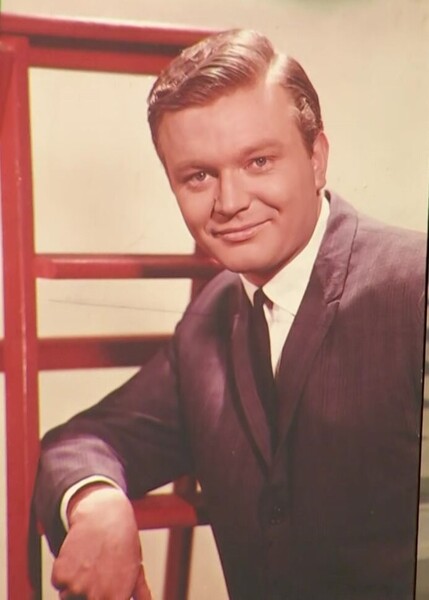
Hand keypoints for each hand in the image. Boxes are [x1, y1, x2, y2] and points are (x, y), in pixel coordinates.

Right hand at [51, 484, 151, 598]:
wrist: (104, 514)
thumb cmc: (122, 541)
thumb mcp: (135, 567)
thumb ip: (141, 592)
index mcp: (117, 599)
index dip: (100, 595)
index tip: (100, 583)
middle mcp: (97, 597)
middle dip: (86, 592)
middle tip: (94, 571)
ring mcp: (77, 587)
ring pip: (67, 596)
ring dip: (73, 584)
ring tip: (87, 562)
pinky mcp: (61, 575)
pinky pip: (58, 582)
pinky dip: (63, 571)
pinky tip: (77, 554)